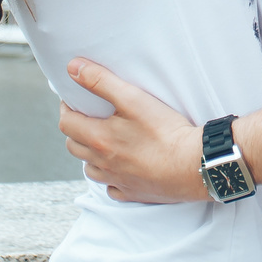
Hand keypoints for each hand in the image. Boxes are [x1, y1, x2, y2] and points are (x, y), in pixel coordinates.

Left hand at [57, 58, 207, 203]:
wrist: (194, 164)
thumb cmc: (165, 131)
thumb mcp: (133, 98)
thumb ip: (101, 81)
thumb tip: (72, 68)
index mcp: (99, 139)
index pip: (67, 123)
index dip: (67, 108)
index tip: (75, 100)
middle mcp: (103, 164)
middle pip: (74, 146)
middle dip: (76, 130)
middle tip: (89, 117)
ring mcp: (118, 181)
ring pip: (90, 169)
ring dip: (90, 154)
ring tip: (103, 141)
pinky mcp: (134, 193)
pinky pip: (112, 188)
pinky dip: (110, 177)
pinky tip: (121, 167)